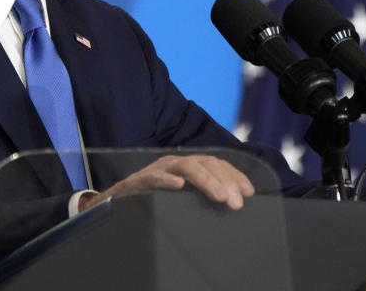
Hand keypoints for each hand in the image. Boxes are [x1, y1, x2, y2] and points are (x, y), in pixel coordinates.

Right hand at [77, 154, 254, 213]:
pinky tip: (179, 186)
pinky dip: (166, 181)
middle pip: (206, 164)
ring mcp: (159, 170)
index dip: (234, 175)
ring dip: (205, 180)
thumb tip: (232, 203)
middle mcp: (176, 163)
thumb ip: (202, 196)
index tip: (249, 192)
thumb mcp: (182, 197)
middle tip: (237, 203)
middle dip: (225, 181)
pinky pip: (154, 178)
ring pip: (186, 167)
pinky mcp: (140, 181)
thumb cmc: (153, 199)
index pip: (217, 164)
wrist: (115, 202)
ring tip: (219, 195)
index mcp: (188, 166)